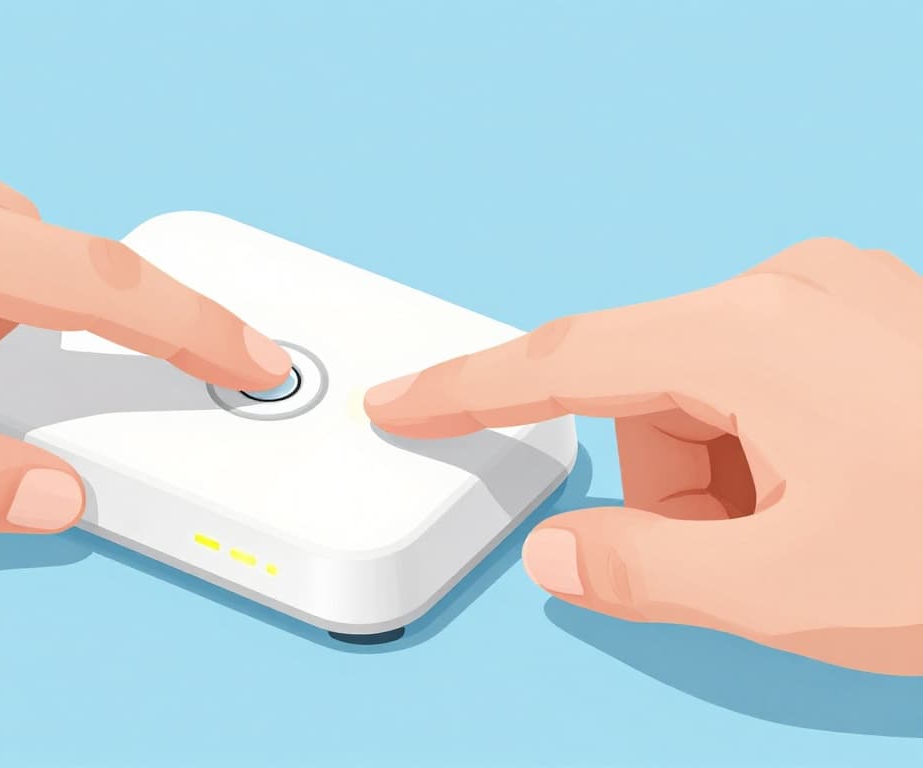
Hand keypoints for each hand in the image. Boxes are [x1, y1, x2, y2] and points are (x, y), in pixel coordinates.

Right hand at [365, 238, 922, 675]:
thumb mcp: (792, 587)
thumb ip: (643, 572)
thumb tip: (561, 554)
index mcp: (750, 334)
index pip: (563, 362)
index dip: (470, 390)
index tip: (402, 401)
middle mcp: (789, 290)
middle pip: (648, 394)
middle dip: (669, 489)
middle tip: (747, 562)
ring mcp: (841, 297)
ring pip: (710, 396)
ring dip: (727, 481)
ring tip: (819, 535)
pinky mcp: (876, 319)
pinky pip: (768, 384)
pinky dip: (772, 455)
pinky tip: (848, 499)